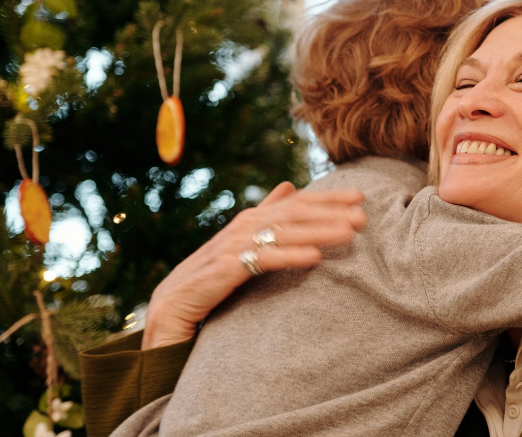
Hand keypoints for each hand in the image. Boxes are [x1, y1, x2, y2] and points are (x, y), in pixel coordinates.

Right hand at [141, 182, 366, 348]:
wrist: (158, 335)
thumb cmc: (202, 302)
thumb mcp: (237, 262)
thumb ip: (262, 229)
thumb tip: (287, 187)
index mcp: (238, 230)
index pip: (287, 207)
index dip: (323, 200)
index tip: (359, 197)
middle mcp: (228, 236)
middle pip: (283, 216)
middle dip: (325, 212)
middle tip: (363, 212)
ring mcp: (216, 256)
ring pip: (273, 235)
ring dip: (315, 231)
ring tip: (349, 231)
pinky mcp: (208, 279)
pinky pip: (253, 264)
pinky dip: (286, 258)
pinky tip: (314, 258)